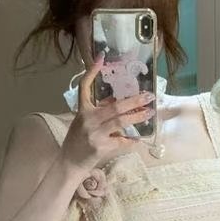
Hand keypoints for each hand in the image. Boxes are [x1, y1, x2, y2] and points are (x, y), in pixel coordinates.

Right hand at [59, 51, 154, 172]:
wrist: (70, 162)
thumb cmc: (78, 141)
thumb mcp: (84, 122)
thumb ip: (99, 111)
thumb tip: (118, 101)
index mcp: (82, 110)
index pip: (84, 87)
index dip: (92, 72)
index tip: (101, 58)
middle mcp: (88, 119)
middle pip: (114, 106)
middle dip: (134, 100)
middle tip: (148, 96)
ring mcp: (95, 134)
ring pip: (121, 122)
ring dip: (137, 117)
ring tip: (149, 112)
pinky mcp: (101, 147)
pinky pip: (122, 141)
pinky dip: (132, 140)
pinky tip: (140, 139)